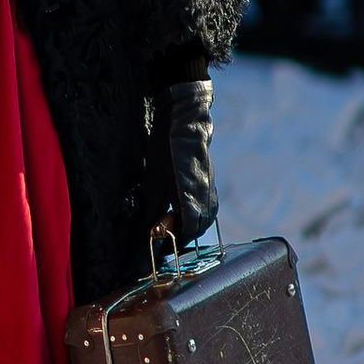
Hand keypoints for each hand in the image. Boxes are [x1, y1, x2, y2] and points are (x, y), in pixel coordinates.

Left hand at [152, 77, 217, 245]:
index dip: (176, 238)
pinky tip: (187, 211)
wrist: (184, 120)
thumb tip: (152, 229)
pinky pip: (210, 206)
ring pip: (207, 217)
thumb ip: (155, 206)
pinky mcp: (211, 182)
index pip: (188, 228)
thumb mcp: (154, 178)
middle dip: (185, 234)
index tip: (163, 242)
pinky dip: (200, 215)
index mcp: (189, 195)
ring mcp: (210, 188)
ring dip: (194, 226)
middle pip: (199, 226)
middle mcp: (204, 195)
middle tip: (167, 236)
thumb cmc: (164, 148)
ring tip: (176, 225)